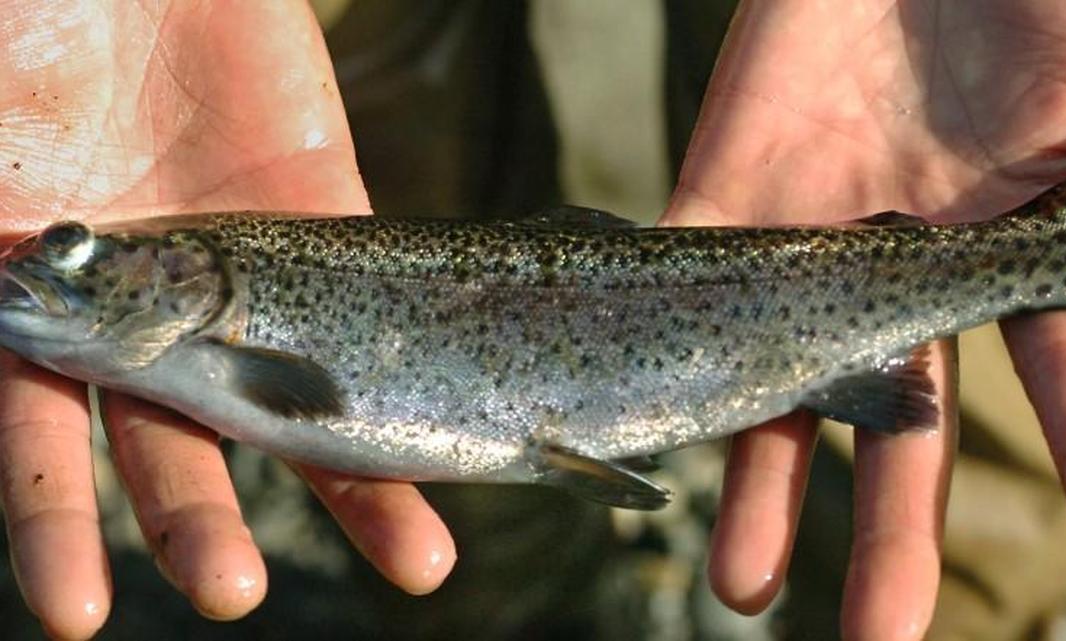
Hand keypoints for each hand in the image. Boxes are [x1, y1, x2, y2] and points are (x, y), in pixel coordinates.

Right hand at [0, 3, 453, 637]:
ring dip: (351, 482)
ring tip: (416, 562)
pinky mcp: (320, 223)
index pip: (33, 439)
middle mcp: (136, 306)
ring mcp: (234, 272)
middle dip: (200, 522)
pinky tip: (460, 442)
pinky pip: (373, 314)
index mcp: (33, 296)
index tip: (78, 615)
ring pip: (295, 398)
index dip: (55, 526)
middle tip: (231, 593)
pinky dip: (412, 379)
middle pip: (171, 440)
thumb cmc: (27, 19)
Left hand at [662, 1, 1065, 637]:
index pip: (1065, 379)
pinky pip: (692, 291)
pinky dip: (668, 363)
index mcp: (1019, 244)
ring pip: (783, 388)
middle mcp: (911, 266)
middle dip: (896, 532)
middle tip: (888, 634)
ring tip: (744, 590)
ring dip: (766, 491)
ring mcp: (812, 242)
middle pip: (903, 426)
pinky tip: (657, 438)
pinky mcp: (726, 201)